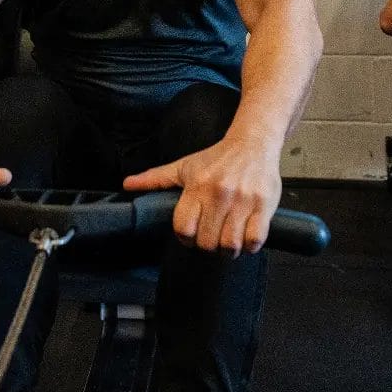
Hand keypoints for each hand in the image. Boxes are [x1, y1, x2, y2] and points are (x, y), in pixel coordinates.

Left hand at [122, 136, 280, 256]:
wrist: (253, 142)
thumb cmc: (217, 157)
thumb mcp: (184, 166)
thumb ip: (155, 178)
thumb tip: (127, 184)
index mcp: (197, 186)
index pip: (183, 227)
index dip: (185, 237)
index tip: (191, 235)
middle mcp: (219, 193)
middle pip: (207, 241)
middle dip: (207, 244)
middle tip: (211, 236)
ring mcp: (243, 200)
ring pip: (230, 245)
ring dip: (228, 249)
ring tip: (228, 239)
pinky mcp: (263, 205)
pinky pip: (255, 240)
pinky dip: (249, 245)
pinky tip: (246, 236)